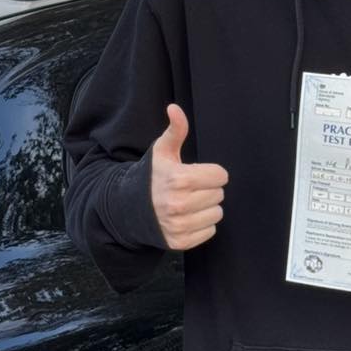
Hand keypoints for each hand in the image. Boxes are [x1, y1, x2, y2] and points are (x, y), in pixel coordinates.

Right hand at [150, 104, 227, 250]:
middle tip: (190, 189)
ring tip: (189, 202)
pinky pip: (210, 231)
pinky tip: (186, 217)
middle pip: (219, 194)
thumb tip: (174, 108)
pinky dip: (201, 225)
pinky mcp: (180, 242)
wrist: (129, 208)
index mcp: (179, 179)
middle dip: (207, 189)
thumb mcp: (162, 151)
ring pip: (217, 213)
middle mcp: (179, 204)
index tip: (196, 174)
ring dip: (206, 208)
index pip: (220, 176)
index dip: (210, 172)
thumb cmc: (151, 176)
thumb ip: (175, 130)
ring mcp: (179, 225)